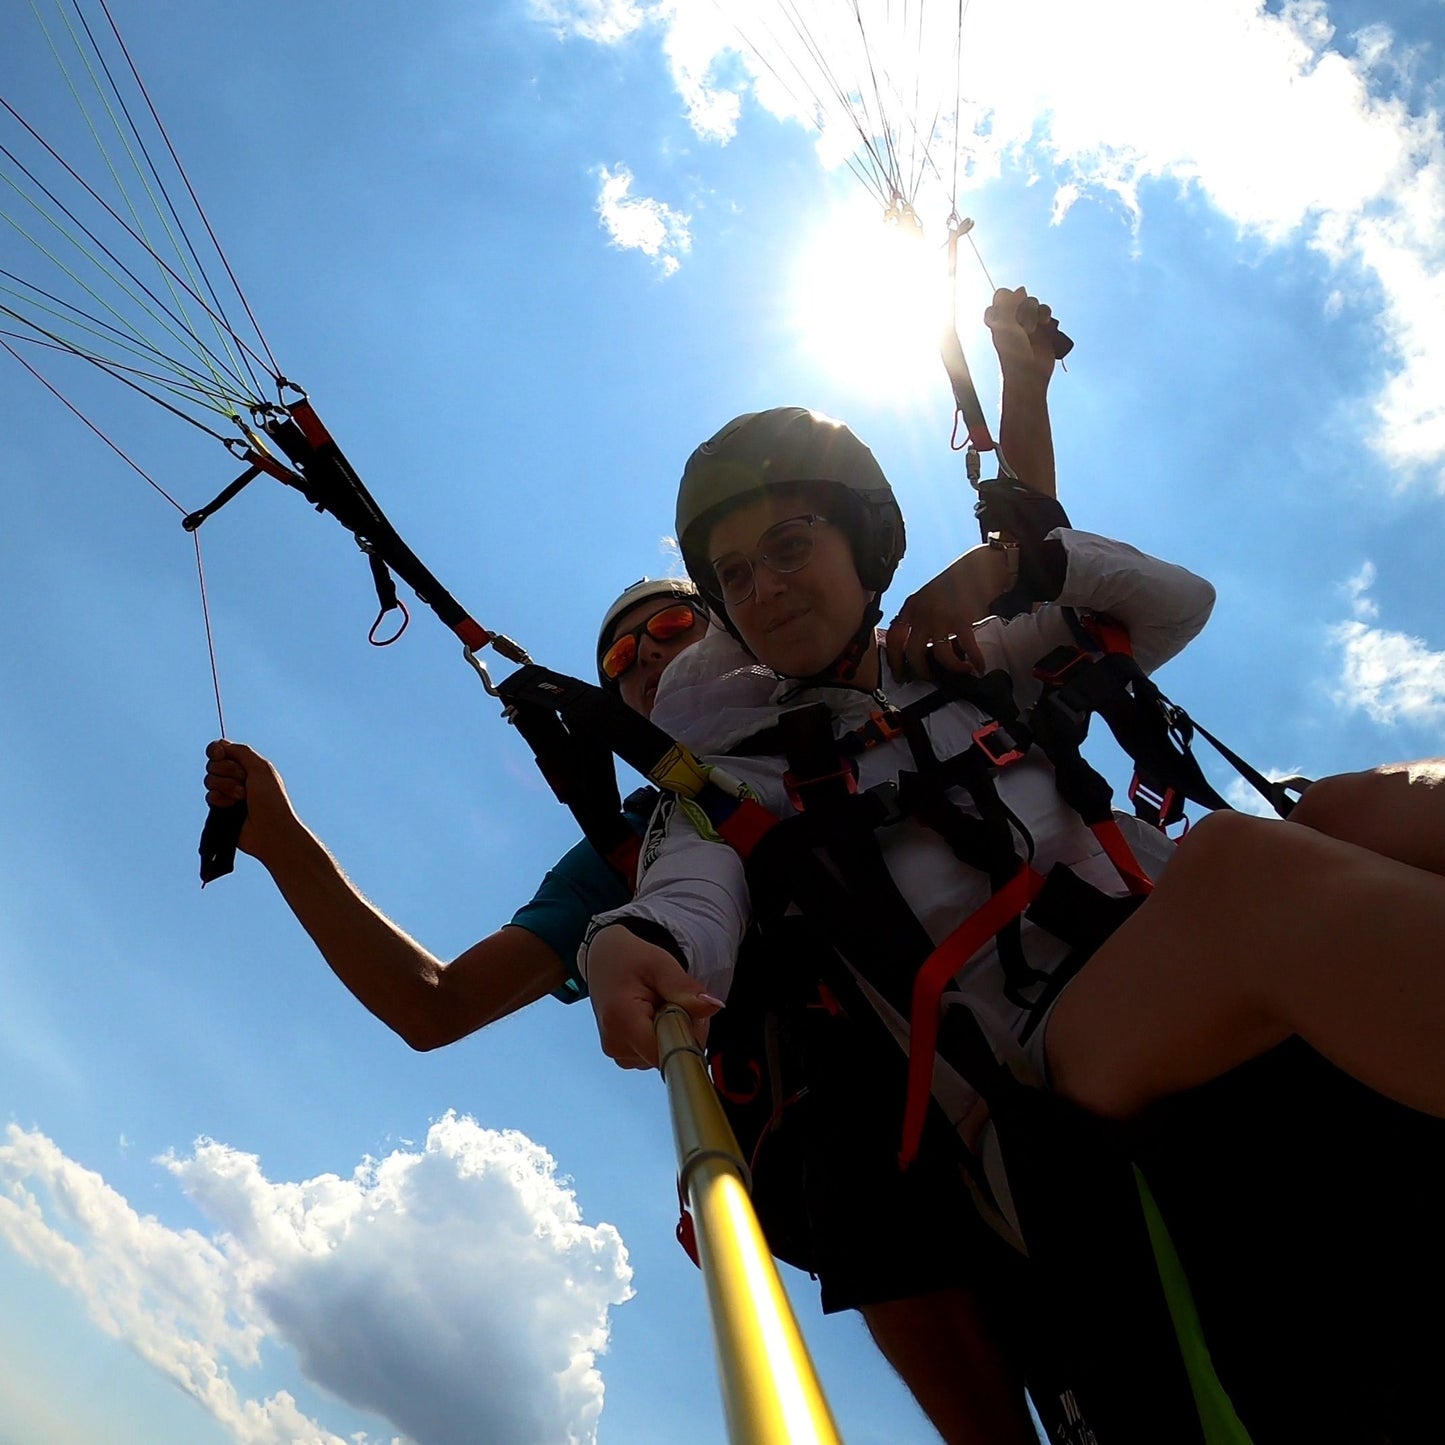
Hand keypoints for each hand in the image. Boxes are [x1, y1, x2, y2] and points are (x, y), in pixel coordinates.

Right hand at [203, 740, 299, 862]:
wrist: (270, 828)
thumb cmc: (271, 798)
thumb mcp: (261, 768)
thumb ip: (241, 752)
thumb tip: (221, 745)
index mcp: (248, 764)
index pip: (222, 750)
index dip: (217, 751)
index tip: (221, 754)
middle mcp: (236, 777)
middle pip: (213, 763)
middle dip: (228, 771)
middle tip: (245, 781)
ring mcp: (228, 793)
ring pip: (209, 780)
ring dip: (226, 786)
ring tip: (242, 797)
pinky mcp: (221, 809)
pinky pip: (209, 796)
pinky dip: (221, 800)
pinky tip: (233, 807)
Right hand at [586, 925, 723, 1069]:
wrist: (603, 960)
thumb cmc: (629, 959)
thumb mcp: (660, 964)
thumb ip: (685, 989)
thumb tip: (714, 1006)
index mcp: (622, 1021)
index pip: (668, 1052)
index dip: (689, 1034)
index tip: (689, 1010)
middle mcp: (616, 1045)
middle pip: (670, 1054)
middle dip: (684, 1030)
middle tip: (675, 999)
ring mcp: (618, 1054)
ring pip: (665, 1056)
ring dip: (674, 1033)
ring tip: (660, 1004)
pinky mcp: (623, 1056)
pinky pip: (656, 1054)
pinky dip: (663, 1037)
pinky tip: (654, 1016)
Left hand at [885, 545, 1010, 681]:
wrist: (977, 569)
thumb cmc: (954, 584)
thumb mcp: (927, 598)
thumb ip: (919, 618)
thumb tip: (921, 647)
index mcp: (911, 607)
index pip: (894, 638)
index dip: (894, 659)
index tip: (898, 673)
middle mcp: (922, 613)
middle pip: (912, 651)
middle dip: (920, 670)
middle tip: (928, 678)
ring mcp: (940, 617)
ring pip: (938, 654)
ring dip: (951, 668)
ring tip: (960, 671)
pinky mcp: (961, 620)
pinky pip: (966, 648)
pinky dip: (974, 660)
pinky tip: (978, 665)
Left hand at [985, 286, 1061, 385]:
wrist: (1029, 372)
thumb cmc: (1012, 352)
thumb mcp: (1005, 326)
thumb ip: (1008, 304)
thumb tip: (1021, 289)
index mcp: (998, 318)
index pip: (1000, 297)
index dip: (1006, 300)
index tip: (1008, 315)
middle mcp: (1012, 318)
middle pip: (1020, 297)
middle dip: (1022, 308)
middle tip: (1022, 326)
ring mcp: (1028, 321)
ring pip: (1033, 303)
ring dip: (1035, 311)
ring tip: (1033, 328)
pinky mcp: (1042, 327)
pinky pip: (1045, 310)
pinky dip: (1045, 313)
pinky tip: (1044, 323)